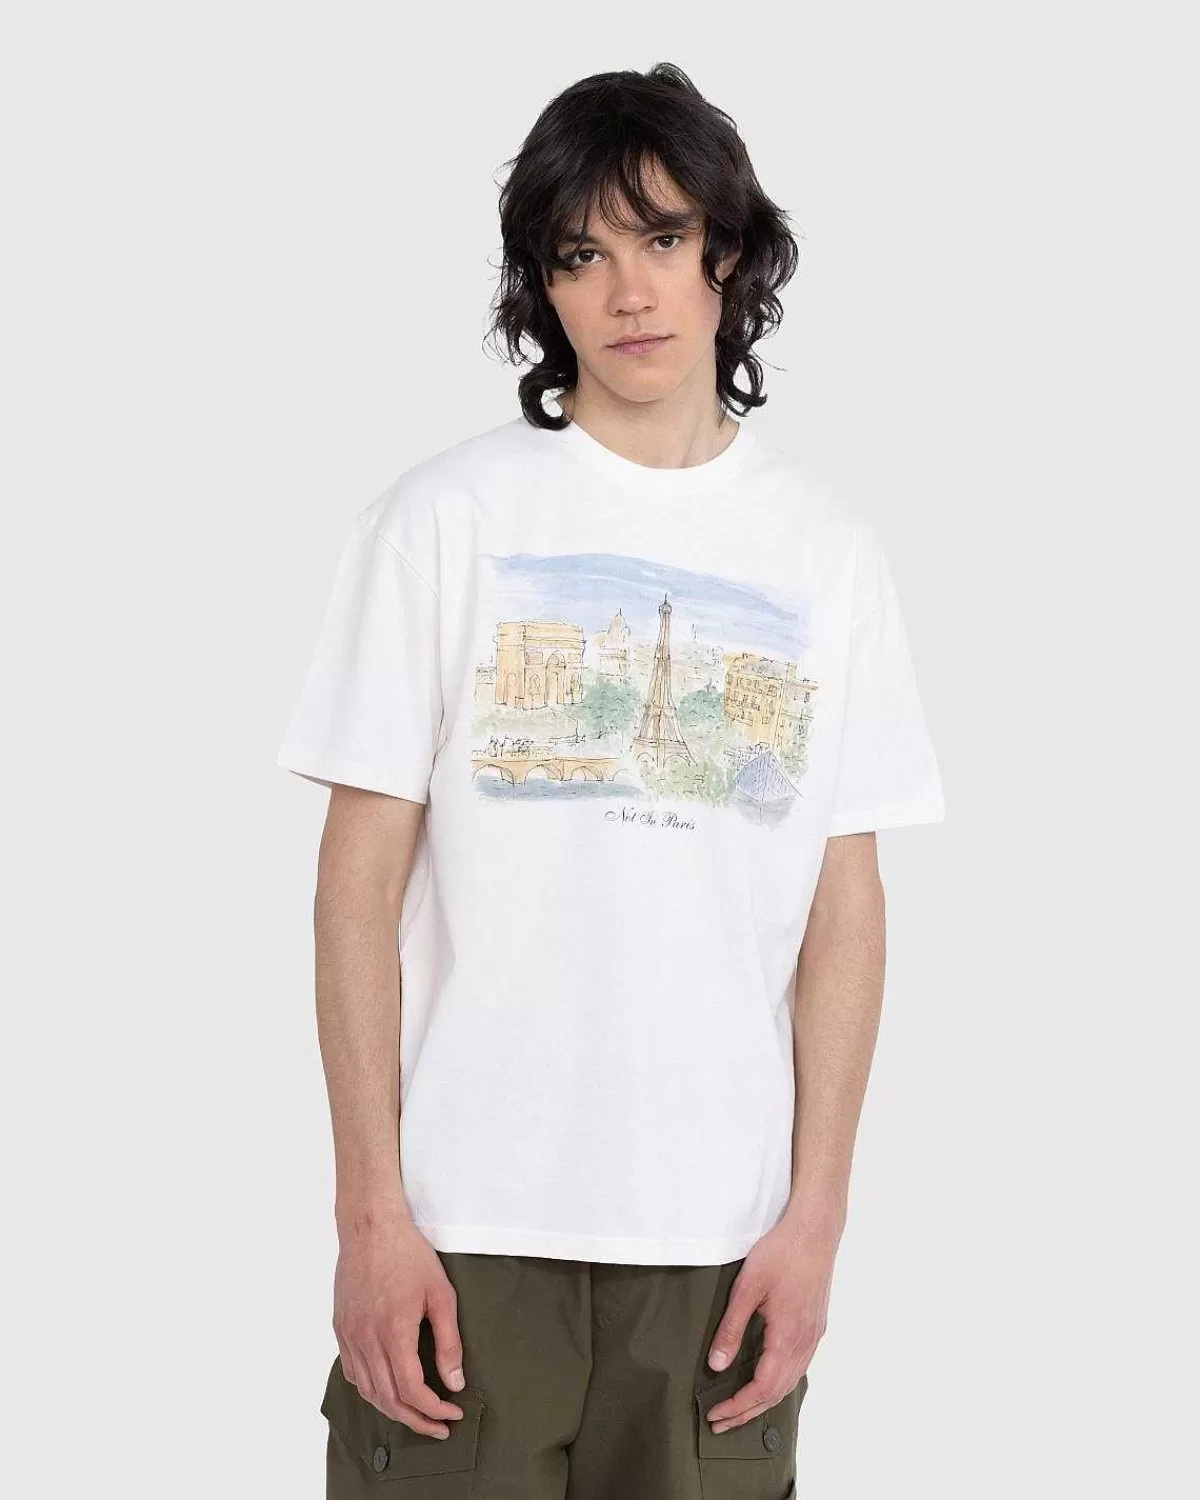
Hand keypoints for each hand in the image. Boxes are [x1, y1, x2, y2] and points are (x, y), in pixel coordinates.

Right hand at [332, 1207, 466, 1437]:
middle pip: (388, 1400)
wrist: (370, 1227)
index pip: (413, 1391)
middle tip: (438, 1427)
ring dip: (392, 1410)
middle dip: (415, 1420)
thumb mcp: (441, 1294)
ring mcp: (350, 1336)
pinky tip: (386, 1389)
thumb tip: (455, 1381)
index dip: (434, 1410)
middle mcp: (367, 1340)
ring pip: (367, 1391)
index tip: (452, 1413)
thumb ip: (448, 1341)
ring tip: (416, 1414)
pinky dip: (370, 1389)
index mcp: (394, 1332)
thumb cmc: (409, 1255)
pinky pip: (353, 1372)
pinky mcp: (341, 1328)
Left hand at [703, 1217, 834, 1431]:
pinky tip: (767, 1379)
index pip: (762, 1388)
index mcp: (788, 1337)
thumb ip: (731, 1328)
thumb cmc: (781, 1252)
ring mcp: (814, 1335)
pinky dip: (780, 1382)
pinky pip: (799, 1366)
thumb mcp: (747, 1288)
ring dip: (764, 1399)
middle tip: (721, 1423)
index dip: (738, 1407)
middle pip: (777, 1392)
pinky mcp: (816, 1325)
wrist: (815, 1230)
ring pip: (790, 1381)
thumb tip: (717, 1365)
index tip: (715, 1415)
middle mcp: (805, 1343)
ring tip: (740, 1408)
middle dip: (747, 1412)